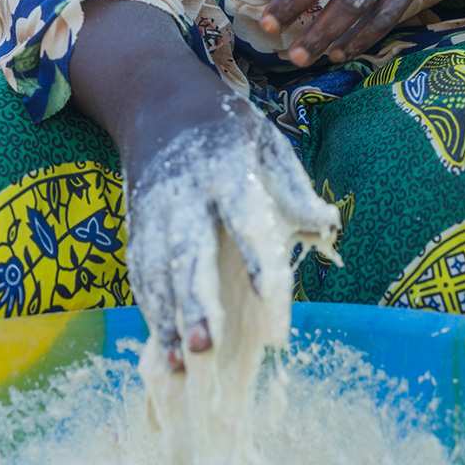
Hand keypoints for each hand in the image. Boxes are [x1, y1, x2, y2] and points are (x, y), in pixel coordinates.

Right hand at [125, 98, 338, 369]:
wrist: (159, 100)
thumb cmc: (227, 127)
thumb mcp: (266, 139)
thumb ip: (293, 185)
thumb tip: (328, 226)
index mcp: (225, 166)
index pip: (244, 216)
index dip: (258, 261)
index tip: (272, 301)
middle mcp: (184, 190)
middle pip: (188, 249)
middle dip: (195, 300)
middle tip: (207, 348)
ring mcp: (155, 208)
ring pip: (157, 268)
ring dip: (167, 317)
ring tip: (182, 365)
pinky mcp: (136, 223)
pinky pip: (140, 271)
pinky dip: (149, 309)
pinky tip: (163, 346)